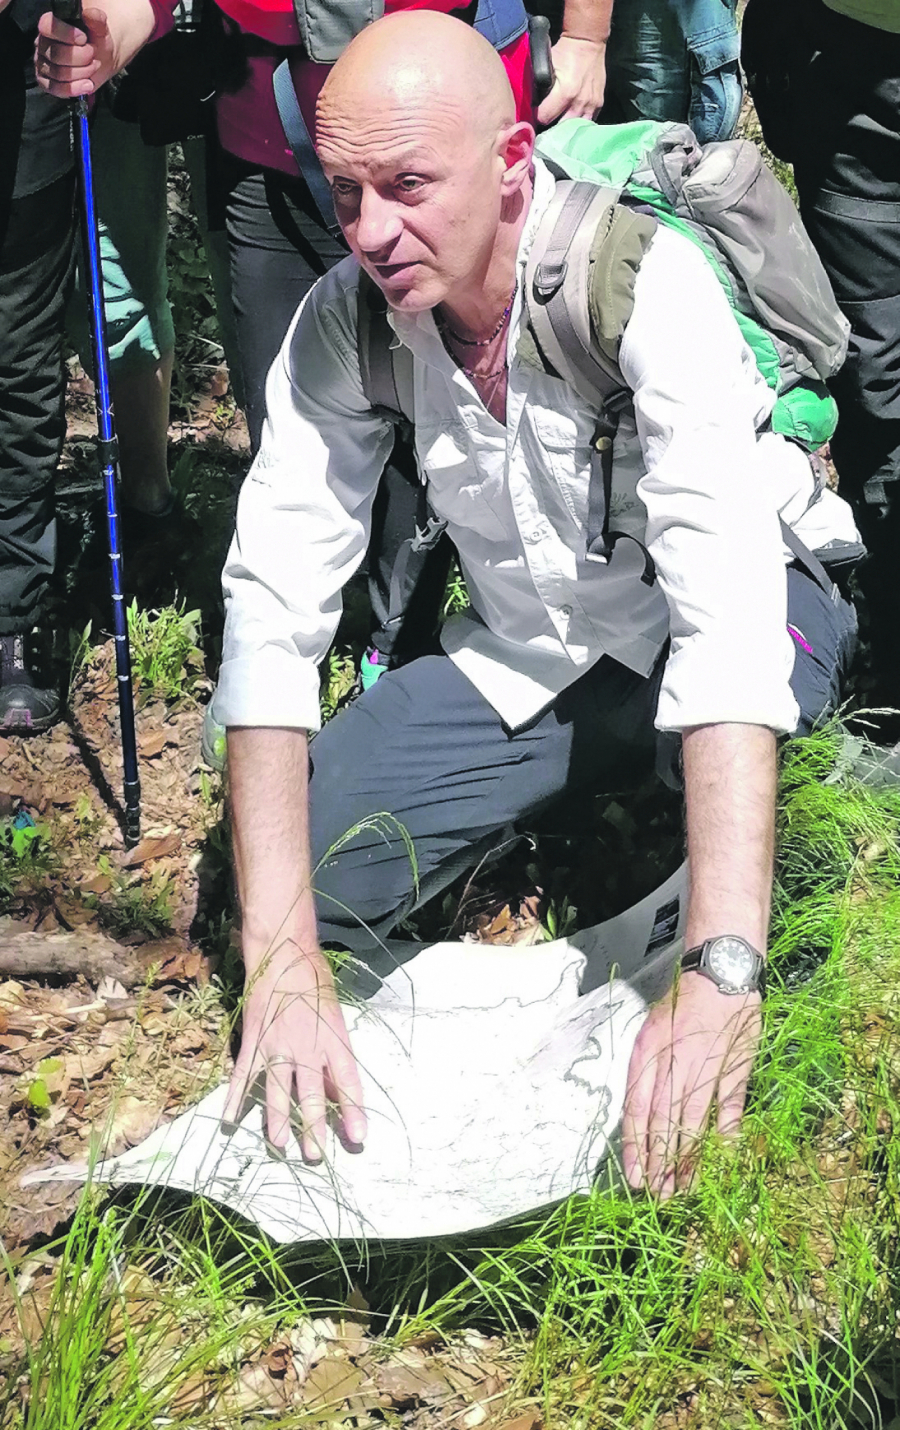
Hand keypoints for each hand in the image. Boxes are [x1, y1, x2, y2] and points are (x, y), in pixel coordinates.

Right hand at [35, 6, 113, 96]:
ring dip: (82, 73)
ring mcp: (42, 64)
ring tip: (93, 67)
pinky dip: (74, 89)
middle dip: (81, 58)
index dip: (66, 34)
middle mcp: (42, 44)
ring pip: (59, 74)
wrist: (100, 59)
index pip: (47, 27)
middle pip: (56, 55)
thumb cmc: (95, 41)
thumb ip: (96, 20)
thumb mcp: (99, 29)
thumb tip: (91, 15)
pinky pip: (56, 89)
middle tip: (93, 55)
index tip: (83, 38)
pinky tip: (88, 85)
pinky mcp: (46, 82)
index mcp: (50, 26)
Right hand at [223, 939, 366, 1158]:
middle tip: (315, 1156)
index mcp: (334, 1039)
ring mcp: (277, 1045)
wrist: (284, 953)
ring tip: (282, 1147)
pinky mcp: (253, 1041)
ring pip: (277, 1092)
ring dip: (279, 1122)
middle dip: (314, 1128)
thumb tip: (337, 1090)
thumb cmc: (315, 981)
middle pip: (310, 1095)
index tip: (358, 1139)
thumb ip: (336, 1054)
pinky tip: (229, 1122)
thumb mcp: (337, 1016)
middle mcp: (306, 1047)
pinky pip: (243, 1075)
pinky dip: (234, 1099)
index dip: (353, 1112)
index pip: (347, 1083)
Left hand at [537, 34, 606, 125]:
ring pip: (575, 130)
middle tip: (546, 124)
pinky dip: (578, 124)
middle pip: (560, 129)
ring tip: (558, 127)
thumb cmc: (565, 52)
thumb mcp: (547, 65)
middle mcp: (579, 102)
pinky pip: (586, 122)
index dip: (537, 117)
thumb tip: (532, 104)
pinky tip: (571, 121)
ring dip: (565, 130)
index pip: (545, 118)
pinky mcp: (599, 104)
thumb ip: (540, 86)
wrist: (588, 41)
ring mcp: (591, 105)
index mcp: (565, 93)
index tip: (535, 114)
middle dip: (551, 128)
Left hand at [622, 971, 761, 1197]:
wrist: (719, 973)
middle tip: (659, 1195)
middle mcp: (674, 1062)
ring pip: (694, 1121)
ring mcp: (707, 1066)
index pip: (637, 1110)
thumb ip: (644, 1072)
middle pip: (664, 1122)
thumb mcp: (650, 1031)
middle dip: (659, 1162)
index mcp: (649, 1053)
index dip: (635, 1147)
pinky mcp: (735, 1067)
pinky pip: (729, 1108)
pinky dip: (726, 1134)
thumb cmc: (680, 1003)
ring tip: (683, 1188)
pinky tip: (721, 1159)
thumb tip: (636, 1115)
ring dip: (688, 1158)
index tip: (634, 1177)